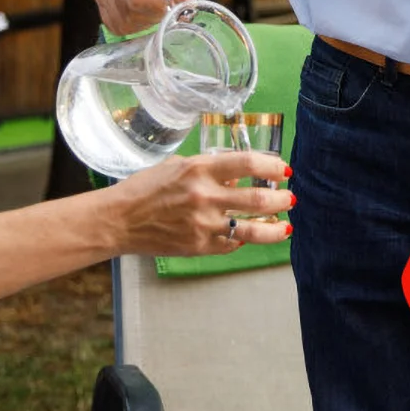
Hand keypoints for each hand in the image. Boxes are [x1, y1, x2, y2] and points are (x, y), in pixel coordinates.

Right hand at [116, 151, 293, 255]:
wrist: (118, 220)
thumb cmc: (145, 189)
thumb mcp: (178, 166)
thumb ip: (209, 169)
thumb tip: (237, 176)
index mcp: (199, 169)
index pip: (248, 163)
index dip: (272, 165)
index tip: (284, 169)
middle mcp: (205, 196)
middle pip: (259, 198)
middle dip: (282, 199)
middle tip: (290, 198)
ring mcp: (203, 224)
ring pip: (253, 229)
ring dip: (276, 227)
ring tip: (287, 225)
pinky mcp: (199, 246)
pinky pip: (232, 244)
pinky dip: (244, 239)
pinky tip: (251, 235)